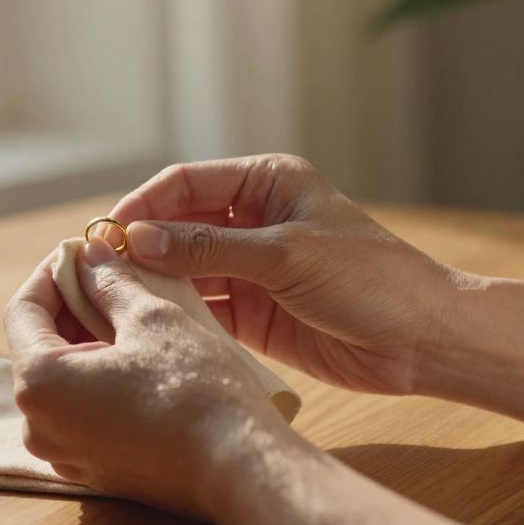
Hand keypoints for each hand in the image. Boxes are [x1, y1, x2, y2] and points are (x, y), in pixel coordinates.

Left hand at [3, 238, 288, 516]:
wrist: (242, 467)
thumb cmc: (196, 390)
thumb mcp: (152, 318)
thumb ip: (110, 282)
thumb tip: (90, 255)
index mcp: (39, 384)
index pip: (23, 310)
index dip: (52, 271)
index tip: (82, 251)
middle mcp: (39, 427)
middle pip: (39, 346)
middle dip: (70, 306)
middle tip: (108, 274)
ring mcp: (66, 454)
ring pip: (62, 381)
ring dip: (86, 342)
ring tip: (126, 311)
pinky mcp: (96, 470)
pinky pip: (82, 413)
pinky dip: (99, 380)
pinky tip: (136, 356)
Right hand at [106, 154, 459, 394]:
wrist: (423, 341)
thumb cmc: (370, 279)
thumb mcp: (286, 255)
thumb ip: (210, 247)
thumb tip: (139, 238)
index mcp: (266, 183)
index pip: (188, 183)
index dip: (144, 203)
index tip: (107, 231)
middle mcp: (253, 221)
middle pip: (179, 226)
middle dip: (142, 245)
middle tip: (100, 270)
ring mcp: (251, 269)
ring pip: (186, 269)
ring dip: (156, 282)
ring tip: (116, 300)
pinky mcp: (252, 314)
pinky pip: (203, 308)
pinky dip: (179, 314)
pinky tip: (153, 325)